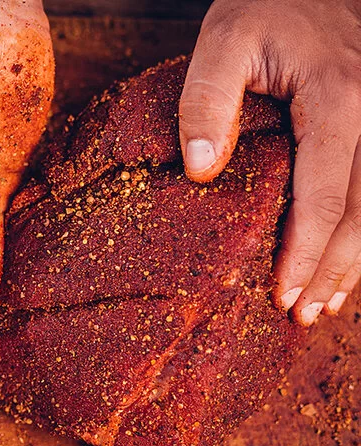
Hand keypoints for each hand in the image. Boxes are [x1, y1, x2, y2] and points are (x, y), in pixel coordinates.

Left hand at [178, 0, 360, 325]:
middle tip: (304, 313)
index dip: (305, 252)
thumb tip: (201, 171)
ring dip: (356, 260)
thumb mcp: (223, 40)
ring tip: (327, 303)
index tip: (283, 294)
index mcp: (340, 97)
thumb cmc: (265, 7)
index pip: (325, 193)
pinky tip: (346, 256)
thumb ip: (207, 100)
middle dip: (335, 269)